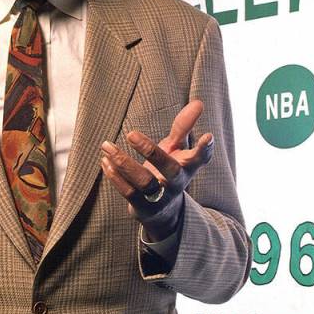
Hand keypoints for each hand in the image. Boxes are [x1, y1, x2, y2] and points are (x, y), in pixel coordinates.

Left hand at [100, 100, 214, 240]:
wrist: (162, 210)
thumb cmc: (169, 170)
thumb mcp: (178, 148)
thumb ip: (184, 127)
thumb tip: (199, 102)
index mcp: (187, 167)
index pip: (199, 157)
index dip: (205, 148)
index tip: (208, 136)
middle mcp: (176, 183)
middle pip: (169, 169)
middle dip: (150, 151)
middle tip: (130, 133)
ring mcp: (160, 197)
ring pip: (143, 181)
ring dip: (123, 163)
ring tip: (107, 145)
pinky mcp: (143, 207)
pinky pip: (128, 192)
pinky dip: (115, 176)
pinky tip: (105, 160)